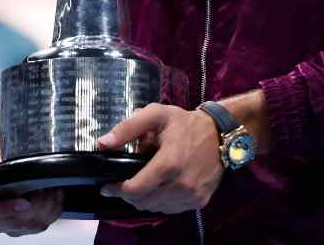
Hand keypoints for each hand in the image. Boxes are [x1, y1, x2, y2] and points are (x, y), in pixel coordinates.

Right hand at [0, 135, 63, 235]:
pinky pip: (44, 223)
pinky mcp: (25, 226)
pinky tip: (53, 193)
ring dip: (46, 205)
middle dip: (34, 205)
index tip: (24, 202)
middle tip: (43, 186)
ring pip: (31, 225)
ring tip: (49, 187)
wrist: (9, 159)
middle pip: (13, 222)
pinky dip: (53, 208)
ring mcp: (8, 224)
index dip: (5, 210)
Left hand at [97, 103, 223, 213]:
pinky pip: (172, 209)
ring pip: (157, 208)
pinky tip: (160, 188)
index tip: (107, 186)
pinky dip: (161, 202)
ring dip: (146, 199)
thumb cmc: (185, 124)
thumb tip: (102, 144)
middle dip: (130, 194)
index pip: (135, 189)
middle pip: (144, 202)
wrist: (221, 133)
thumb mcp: (156, 115)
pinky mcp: (199, 201)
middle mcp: (181, 185)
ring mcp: (192, 196)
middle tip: (125, 182)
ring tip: (145, 182)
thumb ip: (127, 128)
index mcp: (168, 163)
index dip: (117, 190)